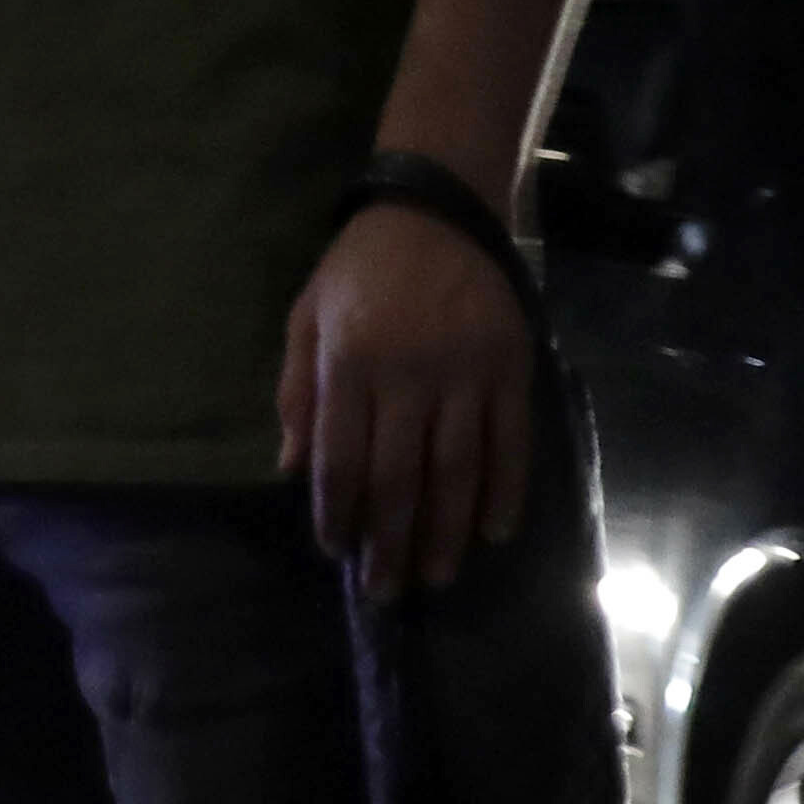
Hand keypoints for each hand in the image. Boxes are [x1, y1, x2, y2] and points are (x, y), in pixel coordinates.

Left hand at [279, 198, 536, 596]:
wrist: (436, 211)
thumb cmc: (358, 270)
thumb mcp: (306, 319)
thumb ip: (298, 394)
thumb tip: (292, 471)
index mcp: (349, 365)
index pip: (341, 460)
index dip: (338, 514)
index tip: (336, 552)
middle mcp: (408, 376)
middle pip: (399, 478)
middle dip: (391, 541)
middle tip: (386, 591)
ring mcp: (466, 375)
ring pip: (457, 471)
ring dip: (447, 531)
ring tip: (437, 576)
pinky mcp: (512, 369)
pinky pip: (512, 443)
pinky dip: (506, 492)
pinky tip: (494, 532)